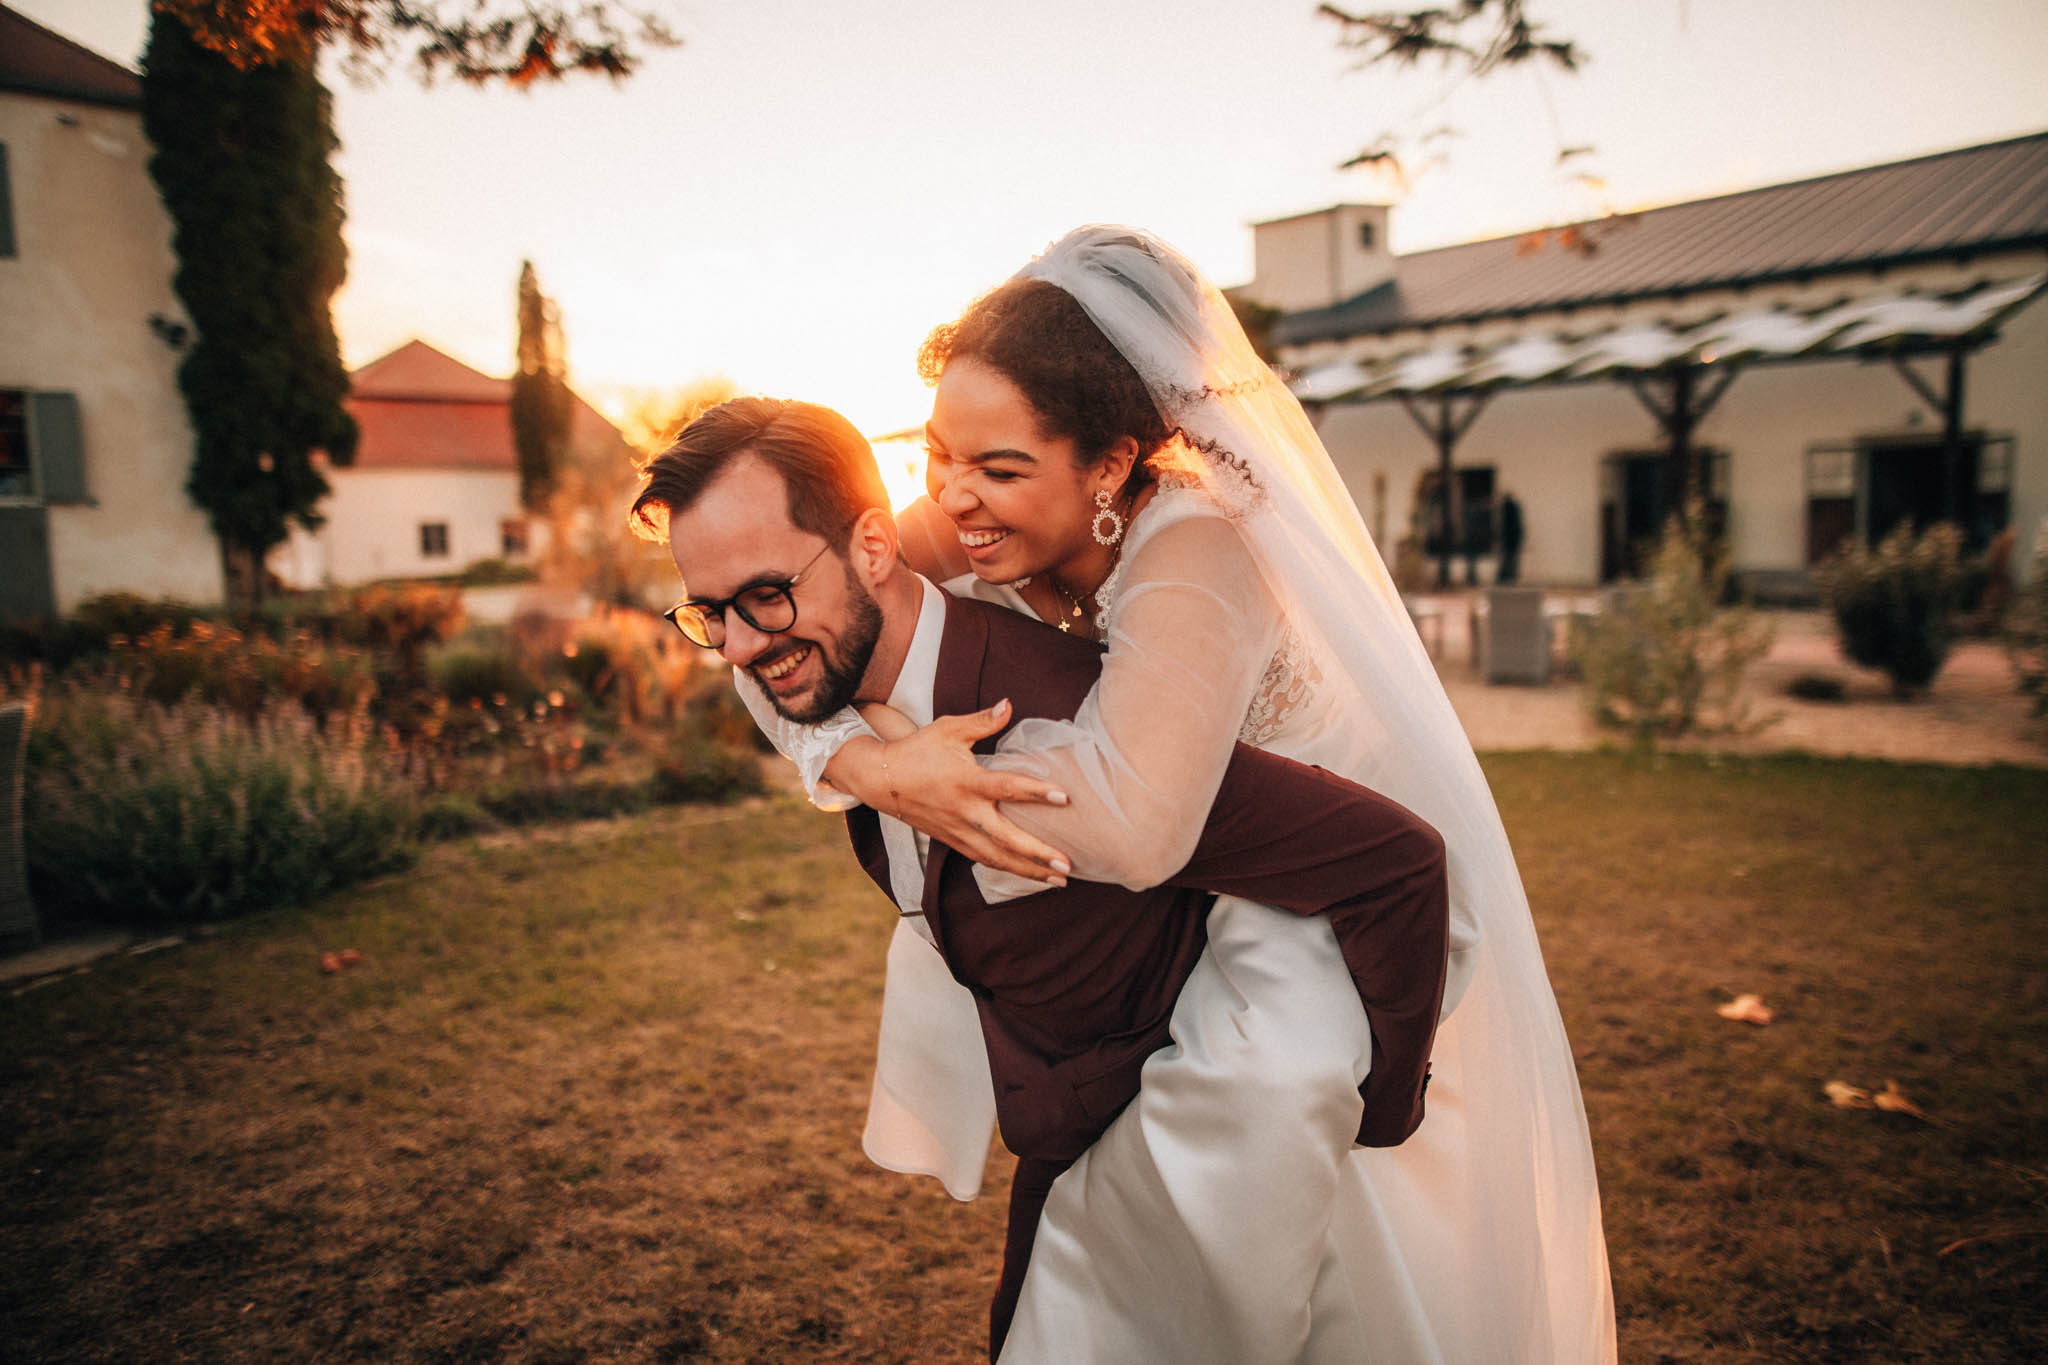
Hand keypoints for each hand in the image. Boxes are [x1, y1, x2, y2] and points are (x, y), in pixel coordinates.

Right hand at [847, 700, 1072, 884]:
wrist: (881, 781)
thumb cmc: (917, 750)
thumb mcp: (948, 729)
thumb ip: (982, 721)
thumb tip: (1009, 704)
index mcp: (967, 782)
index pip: (1007, 788)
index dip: (1036, 792)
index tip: (1064, 797)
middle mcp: (965, 812)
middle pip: (1006, 839)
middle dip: (1038, 855)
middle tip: (1068, 865)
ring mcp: (958, 831)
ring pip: (997, 858)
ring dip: (1029, 871)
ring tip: (1060, 882)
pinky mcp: (953, 841)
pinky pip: (985, 860)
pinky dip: (1010, 870)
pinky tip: (1032, 876)